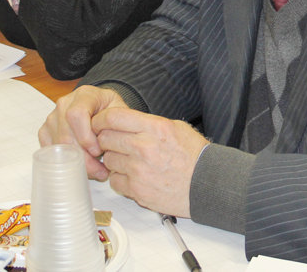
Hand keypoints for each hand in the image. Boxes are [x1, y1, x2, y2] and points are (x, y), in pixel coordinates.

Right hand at [38, 85, 129, 179]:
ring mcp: (53, 117)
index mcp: (84, 95)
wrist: (101, 107)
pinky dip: (65, 161)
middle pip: (66, 135)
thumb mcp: (120, 111)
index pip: (76, 114)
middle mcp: (65, 104)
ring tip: (95, 170)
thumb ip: (116, 124)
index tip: (99, 150)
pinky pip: (50, 150)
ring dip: (76, 162)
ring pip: (58, 145)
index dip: (86, 136)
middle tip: (100, 169)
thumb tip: (107, 142)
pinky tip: (81, 165)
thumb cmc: (111, 110)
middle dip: (83, 157)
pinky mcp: (46, 130)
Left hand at [91, 108, 208, 217]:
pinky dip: (120, 179)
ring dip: (114, 160)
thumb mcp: (176, 128)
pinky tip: (133, 177)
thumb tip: (127, 121)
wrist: (206, 185)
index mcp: (155, 127)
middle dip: (106, 140)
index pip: (113, 117)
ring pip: (108, 160)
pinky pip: (114, 181)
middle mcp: (144, 147)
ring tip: (130, 162)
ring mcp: (139, 170)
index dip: (100, 120)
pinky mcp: (137, 190)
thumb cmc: (195, 156)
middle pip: (105, 138)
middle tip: (115, 144)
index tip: (99, 123)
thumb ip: (150, 123)